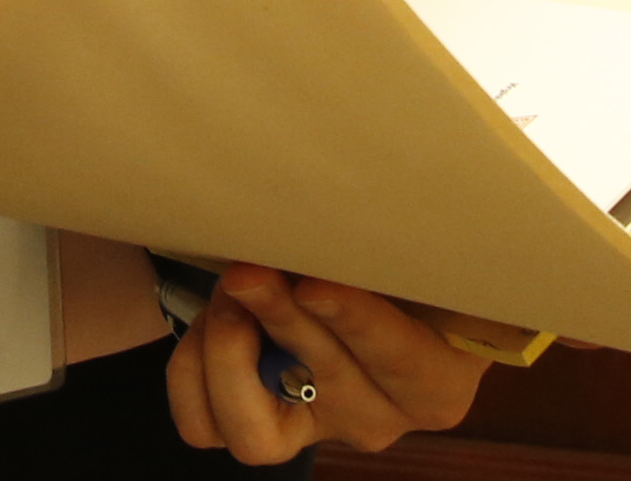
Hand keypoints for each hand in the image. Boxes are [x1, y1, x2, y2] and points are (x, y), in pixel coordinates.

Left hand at [163, 268, 495, 464]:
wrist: (371, 286)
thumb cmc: (399, 260)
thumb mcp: (414, 251)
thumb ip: (399, 243)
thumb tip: (365, 199)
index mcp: (436, 379)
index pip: (403, 361)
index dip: (356, 322)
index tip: (316, 283)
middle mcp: (380, 416)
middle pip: (322, 380)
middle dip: (276, 316)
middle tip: (248, 267)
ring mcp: (316, 429)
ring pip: (253, 430)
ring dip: (227, 351)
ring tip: (227, 287)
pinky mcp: (260, 428)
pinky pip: (205, 425)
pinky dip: (194, 372)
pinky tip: (208, 320)